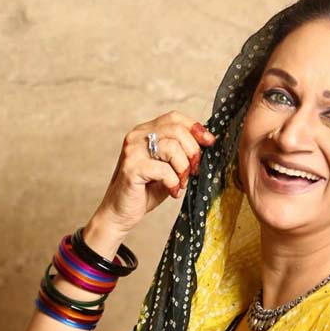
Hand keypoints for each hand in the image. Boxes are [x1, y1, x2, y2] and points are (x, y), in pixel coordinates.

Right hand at [86, 111, 215, 243]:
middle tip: (193, 170)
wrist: (120, 213)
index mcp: (144, 131)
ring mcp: (132, 151)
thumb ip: (182, 152)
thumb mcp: (169, 166)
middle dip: (193, 151)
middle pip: (176, 130)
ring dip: (183, 168)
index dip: (195, 128)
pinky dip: (173, 181)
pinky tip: (172, 191)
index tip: (209, 142)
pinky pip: (164, 169)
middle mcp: (136, 137)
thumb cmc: (146, 190)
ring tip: (180, 182)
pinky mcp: (131, 168)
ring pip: (172, 147)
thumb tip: (208, 141)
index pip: (174, 117)